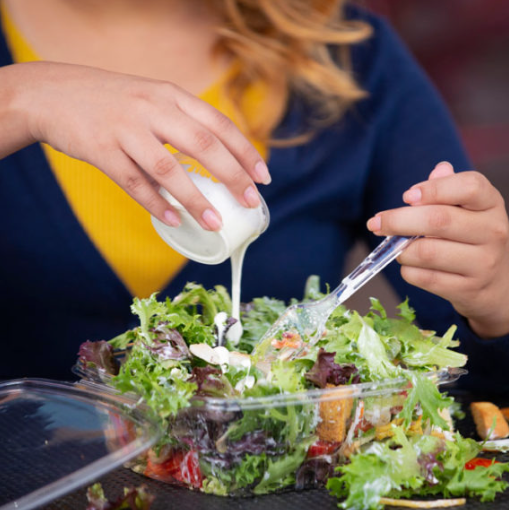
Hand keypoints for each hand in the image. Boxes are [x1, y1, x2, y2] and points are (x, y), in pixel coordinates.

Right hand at [13, 62, 270, 229]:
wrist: (51, 93)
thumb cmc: (112, 103)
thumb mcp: (151, 99)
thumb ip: (181, 123)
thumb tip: (219, 161)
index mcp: (169, 95)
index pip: (218, 122)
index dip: (244, 151)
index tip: (263, 177)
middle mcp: (151, 108)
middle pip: (202, 143)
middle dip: (231, 175)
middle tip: (250, 202)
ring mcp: (125, 128)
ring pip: (168, 168)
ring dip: (195, 199)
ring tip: (215, 223)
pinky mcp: (101, 149)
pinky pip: (134, 183)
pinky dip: (156, 204)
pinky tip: (174, 221)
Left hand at [367, 162, 508, 338]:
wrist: (495, 284)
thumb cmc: (470, 237)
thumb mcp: (466, 209)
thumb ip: (448, 188)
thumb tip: (436, 171)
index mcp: (491, 204)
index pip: (469, 186)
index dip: (433, 189)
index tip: (406, 196)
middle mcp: (493, 231)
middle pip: (438, 220)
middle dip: (399, 221)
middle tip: (376, 223)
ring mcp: (483, 263)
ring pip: (427, 252)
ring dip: (401, 250)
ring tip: (397, 248)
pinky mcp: (467, 289)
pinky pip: (425, 278)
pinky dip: (408, 270)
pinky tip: (409, 265)